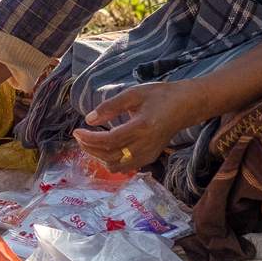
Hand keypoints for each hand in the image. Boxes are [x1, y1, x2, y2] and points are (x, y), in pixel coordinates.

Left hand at [72, 80, 206, 173]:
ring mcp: (149, 155)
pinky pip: (125, 166)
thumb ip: (110, 106)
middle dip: (90, 149)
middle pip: (111, 156)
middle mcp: (146, 145)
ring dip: (98, 157)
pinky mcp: (150, 158)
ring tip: (88, 142)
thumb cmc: (159, 96)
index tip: (76, 131)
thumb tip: (89, 119)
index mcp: (143, 127)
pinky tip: (103, 148)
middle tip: (79, 137)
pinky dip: (110, 160)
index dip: (90, 139)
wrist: (185, 106)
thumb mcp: (134, 94)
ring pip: (117, 166)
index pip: (110, 140)